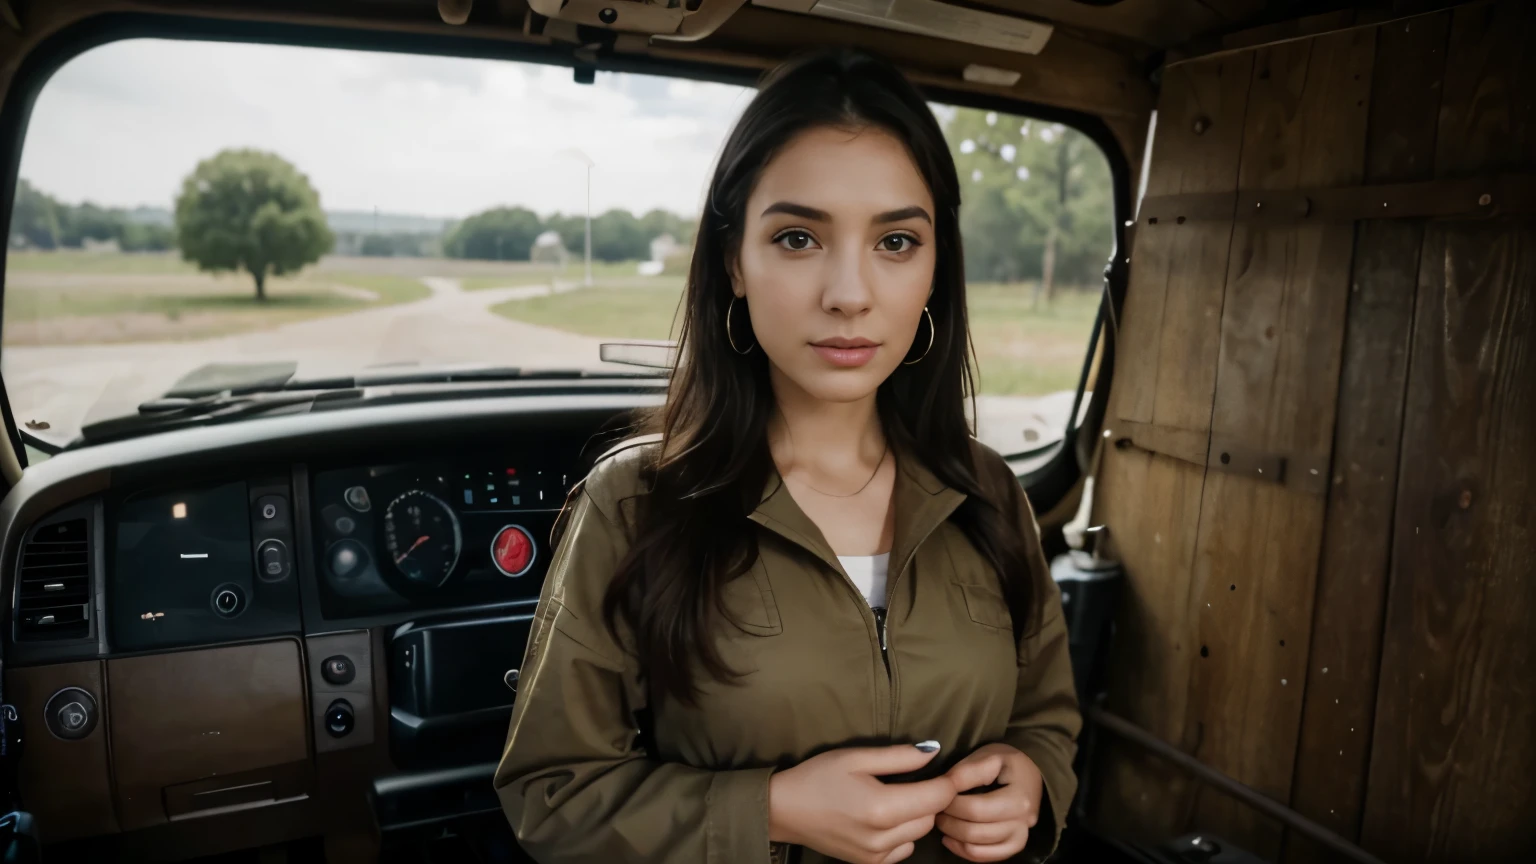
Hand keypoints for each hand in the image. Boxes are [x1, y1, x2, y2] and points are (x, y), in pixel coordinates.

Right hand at [769, 743, 956, 863]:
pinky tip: (884, 818)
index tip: (943, 769)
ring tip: (897, 797)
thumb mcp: (856, 757)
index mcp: (881, 807)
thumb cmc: (818, 777)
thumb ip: (899, 757)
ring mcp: (876, 855)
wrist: (784, 810)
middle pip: (931, 817)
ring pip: (919, 834)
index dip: (947, 781)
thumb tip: (933, 752)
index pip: (937, 797)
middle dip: (930, 797)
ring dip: (917, 815)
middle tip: (915, 779)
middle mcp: (882, 837)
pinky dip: (903, 833)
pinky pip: (903, 849)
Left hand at [937, 743, 1042, 861]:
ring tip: (942, 820)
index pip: (975, 809)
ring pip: (979, 849)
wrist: (1030, 770)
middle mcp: (1024, 823)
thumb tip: (944, 787)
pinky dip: (965, 851)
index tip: (939, 793)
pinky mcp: (1015, 846)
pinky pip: (987, 858)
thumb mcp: (988, 757)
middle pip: (976, 832)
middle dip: (949, 821)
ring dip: (954, 837)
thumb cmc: (1007, 761)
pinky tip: (950, 839)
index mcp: (1019, 799)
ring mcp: (1021, 837)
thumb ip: (967, 772)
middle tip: (936, 808)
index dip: (951, 804)